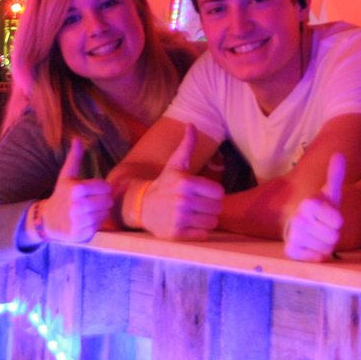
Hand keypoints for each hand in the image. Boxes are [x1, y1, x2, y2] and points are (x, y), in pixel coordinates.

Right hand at [41, 139, 113, 242]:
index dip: (102, 188)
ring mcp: (79, 221)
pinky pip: (99, 227)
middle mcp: (78, 205)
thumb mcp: (66, 176)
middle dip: (102, 201)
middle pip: (108, 201)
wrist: (47, 220)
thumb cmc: (61, 195)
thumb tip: (77, 139)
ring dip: (100, 213)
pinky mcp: (81, 235)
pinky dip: (95, 224)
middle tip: (92, 202)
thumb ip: (74, 158)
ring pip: (105, 215)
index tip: (93, 190)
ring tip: (89, 211)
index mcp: (77, 189)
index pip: (106, 187)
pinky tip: (85, 221)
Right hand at [141, 124, 223, 240]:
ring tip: (194, 215)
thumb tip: (191, 125)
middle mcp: (183, 200)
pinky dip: (199, 231)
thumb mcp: (175, 164)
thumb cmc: (164, 184)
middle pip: (217, 208)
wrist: (142, 206)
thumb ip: (187, 145)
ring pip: (212, 222)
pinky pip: (203, 235)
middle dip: (210, 207)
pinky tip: (189, 225)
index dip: (213, 193)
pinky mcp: (177, 234)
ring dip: (206, 220)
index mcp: (186, 182)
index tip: (202, 193)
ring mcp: (180, 218)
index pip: (219, 192)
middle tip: (198, 205)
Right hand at [283, 153, 345, 261]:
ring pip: (326, 248)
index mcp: (309, 203)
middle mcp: (298, 218)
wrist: (303, 224)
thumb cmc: (321, 209)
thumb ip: (335, 175)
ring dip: (325, 245)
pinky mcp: (290, 250)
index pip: (338, 221)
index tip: (329, 216)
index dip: (338, 221)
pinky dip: (317, 255)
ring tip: (317, 236)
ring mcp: (293, 235)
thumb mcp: (330, 193)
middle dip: (333, 234)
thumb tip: (339, 155)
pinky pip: (314, 258)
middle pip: (333, 237)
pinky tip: (311, 247)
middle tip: (323, 227)